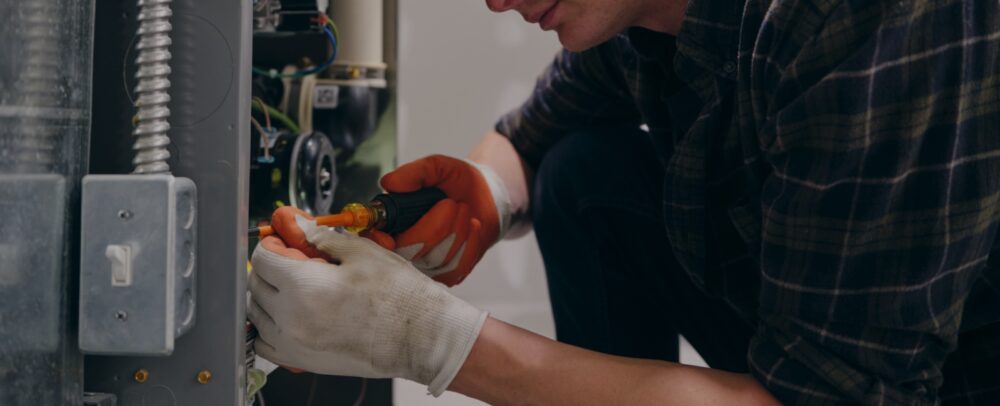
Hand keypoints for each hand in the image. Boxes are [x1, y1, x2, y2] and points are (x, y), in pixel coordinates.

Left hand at [248, 223, 487, 394]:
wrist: (421, 338)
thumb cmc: (400, 299)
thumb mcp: (363, 253)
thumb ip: (323, 239)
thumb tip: (302, 229)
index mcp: (304, 288)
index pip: (263, 259)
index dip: (273, 244)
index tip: (284, 241)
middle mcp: (291, 319)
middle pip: (255, 285)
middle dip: (268, 267)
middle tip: (291, 259)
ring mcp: (294, 344)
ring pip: (256, 315)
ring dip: (266, 296)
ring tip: (292, 287)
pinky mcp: (303, 362)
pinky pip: (265, 344)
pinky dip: (268, 327)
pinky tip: (288, 315)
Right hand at [373, 155, 511, 285]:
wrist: (488, 195)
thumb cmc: (456, 181)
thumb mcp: (436, 167)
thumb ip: (413, 173)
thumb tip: (389, 183)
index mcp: (392, 222)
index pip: (372, 242)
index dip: (376, 245)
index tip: (388, 239)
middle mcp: (405, 248)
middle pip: (409, 253)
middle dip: (435, 228)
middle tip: (451, 204)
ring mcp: (427, 266)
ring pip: (436, 259)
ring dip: (457, 230)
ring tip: (463, 211)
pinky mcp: (450, 275)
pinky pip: (457, 267)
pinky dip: (470, 242)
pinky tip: (472, 227)